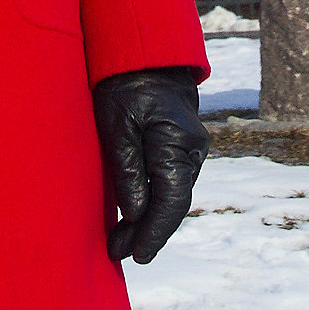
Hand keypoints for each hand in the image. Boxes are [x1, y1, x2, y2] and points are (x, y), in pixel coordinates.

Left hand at [93, 66, 206, 264]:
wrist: (146, 54)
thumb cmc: (125, 84)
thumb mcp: (116, 124)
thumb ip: (127, 169)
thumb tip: (136, 212)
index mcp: (178, 143)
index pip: (171, 201)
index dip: (154, 232)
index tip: (136, 255)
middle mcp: (192, 150)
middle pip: (174, 203)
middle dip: (148, 232)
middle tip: (117, 252)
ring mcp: (191, 149)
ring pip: (173, 196)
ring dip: (149, 220)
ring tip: (120, 242)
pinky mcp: (182, 148)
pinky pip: (171, 183)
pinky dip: (154, 203)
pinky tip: (134, 216)